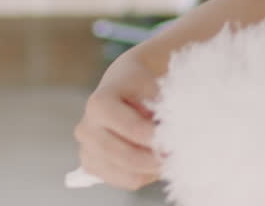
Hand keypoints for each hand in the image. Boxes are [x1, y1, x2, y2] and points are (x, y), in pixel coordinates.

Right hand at [72, 51, 163, 190]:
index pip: (131, 128)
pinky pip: (123, 180)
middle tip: (177, 156)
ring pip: (125, 173)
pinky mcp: (92, 165)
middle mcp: (86, 129)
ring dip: (152, 169)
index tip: (175, 140)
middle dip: (155, 159)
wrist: (122, 85)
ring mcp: (87, 150)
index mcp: (99, 104)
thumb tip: (176, 131)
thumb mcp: (152, 85)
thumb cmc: (139, 84)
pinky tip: (155, 162)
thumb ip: (161, 108)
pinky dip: (144, 175)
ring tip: (170, 158)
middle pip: (125, 156)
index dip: (155, 137)